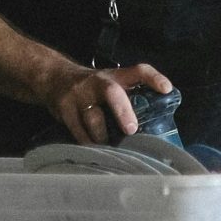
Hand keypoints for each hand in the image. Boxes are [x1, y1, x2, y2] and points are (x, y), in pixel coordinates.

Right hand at [43, 62, 172, 143]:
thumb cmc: (93, 88)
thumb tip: (157, 126)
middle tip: (131, 129)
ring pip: (93, 118)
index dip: (153, 78)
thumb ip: (131, 98)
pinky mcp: (64, 108)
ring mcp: (79, 94)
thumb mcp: (113, 84)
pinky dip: (88, 142)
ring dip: (103, 136)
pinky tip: (95, 149)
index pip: (139, 71)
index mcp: (116, 76)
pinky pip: (77, 130)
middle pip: (112, 92)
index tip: (166, 89)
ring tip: (112, 147)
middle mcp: (98, 82)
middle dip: (123, 112)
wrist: (55, 78)